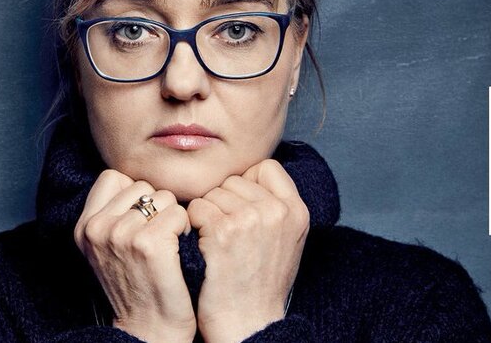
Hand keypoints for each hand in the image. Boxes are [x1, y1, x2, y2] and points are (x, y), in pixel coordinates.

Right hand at [73, 169, 195, 342]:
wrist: (148, 329)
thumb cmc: (136, 286)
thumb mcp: (107, 248)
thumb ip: (112, 212)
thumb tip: (137, 181)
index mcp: (84, 227)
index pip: (113, 177)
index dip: (134, 194)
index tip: (141, 219)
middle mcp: (98, 228)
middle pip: (142, 186)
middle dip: (156, 206)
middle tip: (156, 236)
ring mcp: (121, 234)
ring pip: (164, 198)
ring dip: (173, 218)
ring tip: (167, 244)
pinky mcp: (149, 244)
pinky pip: (179, 213)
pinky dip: (185, 229)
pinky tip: (177, 250)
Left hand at [187, 159, 309, 342]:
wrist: (248, 324)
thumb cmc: (261, 285)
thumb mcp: (287, 241)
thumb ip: (276, 207)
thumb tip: (251, 177)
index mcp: (296, 211)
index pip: (266, 167)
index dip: (248, 183)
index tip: (242, 207)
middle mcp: (276, 211)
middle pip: (234, 179)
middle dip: (224, 202)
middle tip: (228, 234)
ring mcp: (250, 220)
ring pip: (212, 193)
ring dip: (207, 214)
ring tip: (218, 243)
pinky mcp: (223, 232)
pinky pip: (196, 208)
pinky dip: (193, 225)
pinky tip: (204, 247)